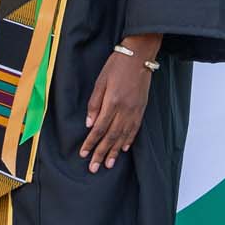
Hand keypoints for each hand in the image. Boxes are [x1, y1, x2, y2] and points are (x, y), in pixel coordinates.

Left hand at [80, 39, 158, 172]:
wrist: (139, 56)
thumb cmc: (116, 66)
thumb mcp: (100, 81)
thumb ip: (94, 104)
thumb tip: (89, 124)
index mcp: (112, 102)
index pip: (99, 128)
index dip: (90, 143)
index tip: (83, 154)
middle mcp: (124, 110)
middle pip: (111, 136)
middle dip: (101, 153)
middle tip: (94, 168)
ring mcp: (134, 111)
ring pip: (123, 136)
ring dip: (115, 151)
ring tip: (109, 164)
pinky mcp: (141, 109)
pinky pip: (135, 129)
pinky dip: (129, 140)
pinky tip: (124, 149)